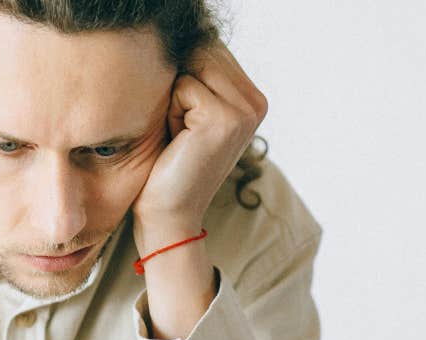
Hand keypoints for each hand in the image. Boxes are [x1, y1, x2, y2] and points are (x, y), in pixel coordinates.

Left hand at [132, 38, 268, 233]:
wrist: (169, 213)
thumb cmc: (170, 163)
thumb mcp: (189, 111)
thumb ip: (198, 74)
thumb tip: (188, 38)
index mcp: (253, 98)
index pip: (210, 50)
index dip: (185, 81)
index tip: (188, 125)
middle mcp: (256, 103)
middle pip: (202, 54)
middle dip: (180, 87)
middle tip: (182, 132)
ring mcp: (245, 111)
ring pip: (192, 68)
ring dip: (174, 99)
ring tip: (182, 135)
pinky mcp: (225, 118)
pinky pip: (183, 87)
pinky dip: (171, 113)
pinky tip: (180, 143)